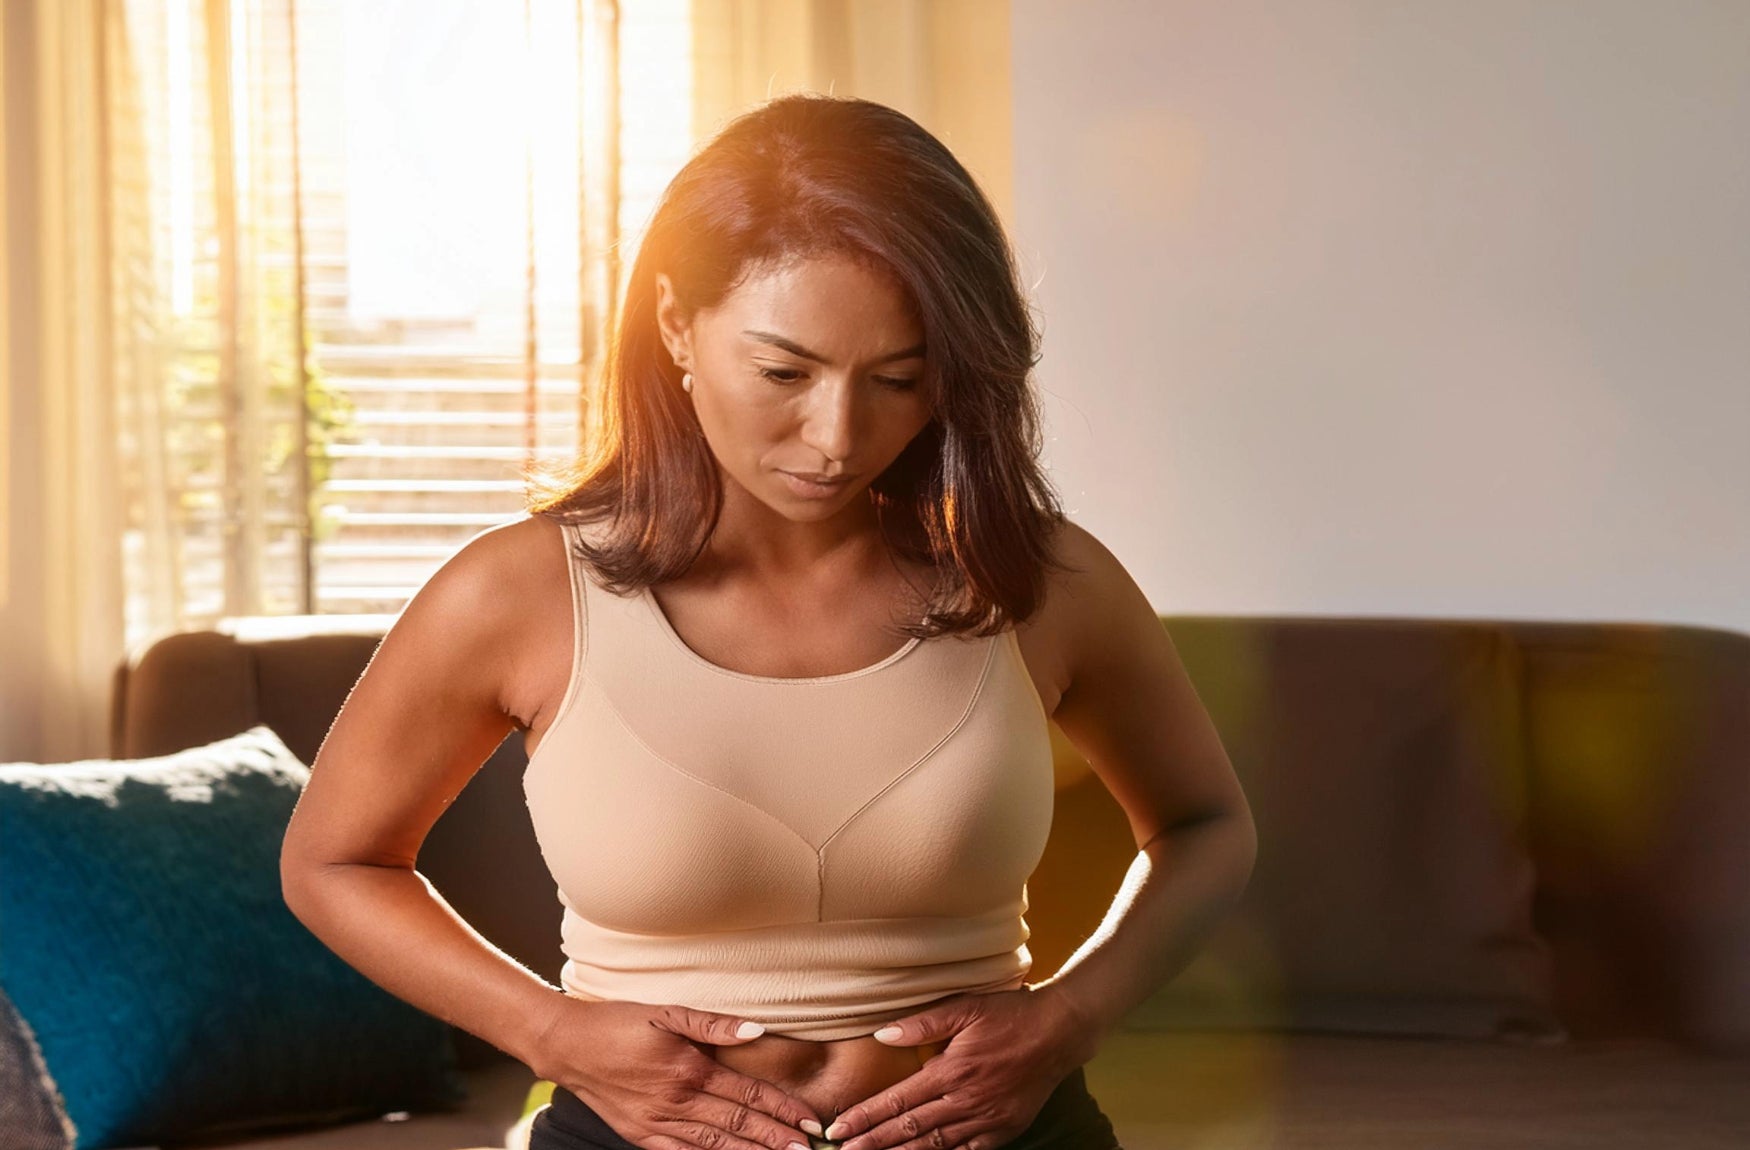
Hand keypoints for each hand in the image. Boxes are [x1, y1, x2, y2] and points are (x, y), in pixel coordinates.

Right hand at [532, 996, 825, 1149]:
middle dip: (776, 1139)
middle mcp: (678, 1102)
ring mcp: (659, 1125)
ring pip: (715, 1147)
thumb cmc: (619, 1023)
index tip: (810, 1120)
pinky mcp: (642, 1137)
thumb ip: (713, 1025)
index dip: (782, 1108)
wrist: (568, 1047)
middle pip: (738, 1126)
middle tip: (808, 1149)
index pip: (748, 1094)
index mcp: (690, 1069)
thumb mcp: (667, 1013)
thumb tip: (758, 1030)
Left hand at [822, 985, 1098, 1149]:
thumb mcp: (966, 1006)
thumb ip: (923, 1024)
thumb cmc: (1011, 1014)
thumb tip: (883, 1035)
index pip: (898, 1100)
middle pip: (910, 1128)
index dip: (865, 1116)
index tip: (838, 1129)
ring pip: (935, 1144)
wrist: (1060, 1031)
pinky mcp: (1004, 1129)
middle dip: (873, 1142)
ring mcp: (986, 1119)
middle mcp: (966, 1100)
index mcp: (952, 1070)